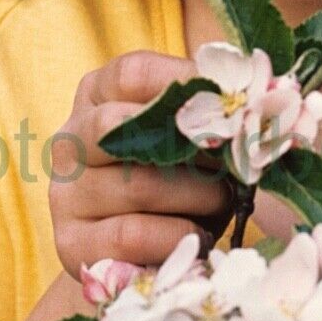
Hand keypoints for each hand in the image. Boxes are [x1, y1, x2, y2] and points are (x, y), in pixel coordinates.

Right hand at [48, 50, 235, 279]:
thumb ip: (208, 109)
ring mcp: (64, 194)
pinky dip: (179, 236)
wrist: (143, 246)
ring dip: (198, 195)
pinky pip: (133, 235)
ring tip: (223, 199)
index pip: (132, 74)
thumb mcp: (186, 132)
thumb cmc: (177, 173)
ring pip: (138, 186)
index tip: (232, 102)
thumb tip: (257, 99)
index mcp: (95, 96)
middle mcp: (69, 141)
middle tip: (234, 159)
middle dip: (192, 146)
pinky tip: (200, 237)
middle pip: (124, 128)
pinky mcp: (71, 245)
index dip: (186, 84)